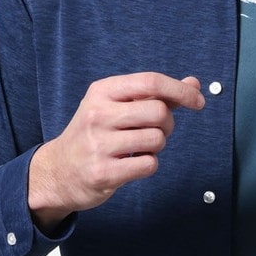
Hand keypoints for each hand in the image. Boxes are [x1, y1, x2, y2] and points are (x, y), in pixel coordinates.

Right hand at [28, 72, 204, 227]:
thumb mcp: (116, 106)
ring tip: (138, 148)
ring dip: (157, 146)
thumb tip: (194, 84)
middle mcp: (97, 114)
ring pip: (157, 139)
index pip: (151, 82)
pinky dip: (148, 165)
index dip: (180, 91)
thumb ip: (156, 95)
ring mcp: (98, 144)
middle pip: (159, 111)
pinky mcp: (103, 172)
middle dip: (167, 124)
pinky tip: (132, 164)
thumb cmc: (95, 135)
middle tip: (154, 131)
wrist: (58, 171)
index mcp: (102, 92)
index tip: (197, 101)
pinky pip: (149, 164)